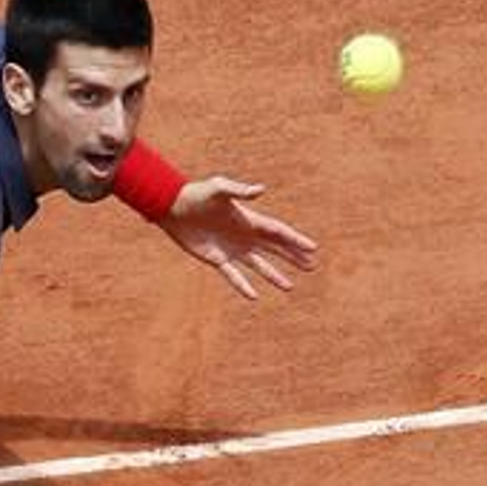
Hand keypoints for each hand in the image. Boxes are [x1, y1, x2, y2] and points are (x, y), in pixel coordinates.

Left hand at [163, 175, 318, 300]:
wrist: (174, 208)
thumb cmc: (196, 194)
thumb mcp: (218, 188)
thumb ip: (239, 190)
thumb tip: (261, 190)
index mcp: (250, 219)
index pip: (278, 232)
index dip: (295, 240)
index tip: (313, 248)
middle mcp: (245, 236)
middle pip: (275, 249)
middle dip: (293, 257)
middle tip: (312, 267)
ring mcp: (232, 249)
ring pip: (259, 266)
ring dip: (274, 276)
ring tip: (290, 287)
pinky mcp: (217, 259)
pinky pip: (233, 276)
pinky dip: (243, 286)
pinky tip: (253, 297)